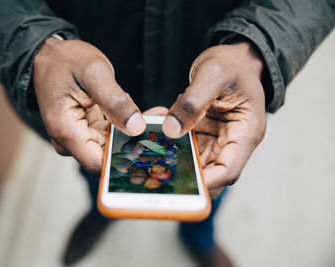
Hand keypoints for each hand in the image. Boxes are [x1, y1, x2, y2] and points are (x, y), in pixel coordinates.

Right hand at [33, 38, 144, 172]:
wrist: (49, 56)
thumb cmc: (65, 61)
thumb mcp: (94, 73)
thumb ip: (115, 101)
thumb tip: (136, 128)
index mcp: (66, 130)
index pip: (98, 163)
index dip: (124, 158)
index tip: (148, 146)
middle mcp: (69, 140)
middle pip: (108, 155)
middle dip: (135, 142)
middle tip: (160, 125)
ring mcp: (77, 137)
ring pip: (112, 146)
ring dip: (133, 133)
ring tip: (155, 116)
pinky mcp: (85, 131)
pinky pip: (110, 135)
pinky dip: (126, 125)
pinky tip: (143, 114)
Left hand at [162, 41, 266, 198]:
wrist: (234, 59)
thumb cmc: (232, 64)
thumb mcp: (213, 74)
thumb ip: (193, 102)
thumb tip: (171, 129)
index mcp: (246, 132)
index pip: (229, 169)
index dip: (207, 182)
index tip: (182, 187)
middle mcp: (233, 141)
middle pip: (210, 172)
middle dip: (186, 178)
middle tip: (157, 179)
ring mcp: (218, 140)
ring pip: (196, 163)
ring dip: (175, 163)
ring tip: (150, 161)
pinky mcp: (204, 135)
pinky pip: (187, 148)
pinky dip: (171, 146)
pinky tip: (154, 139)